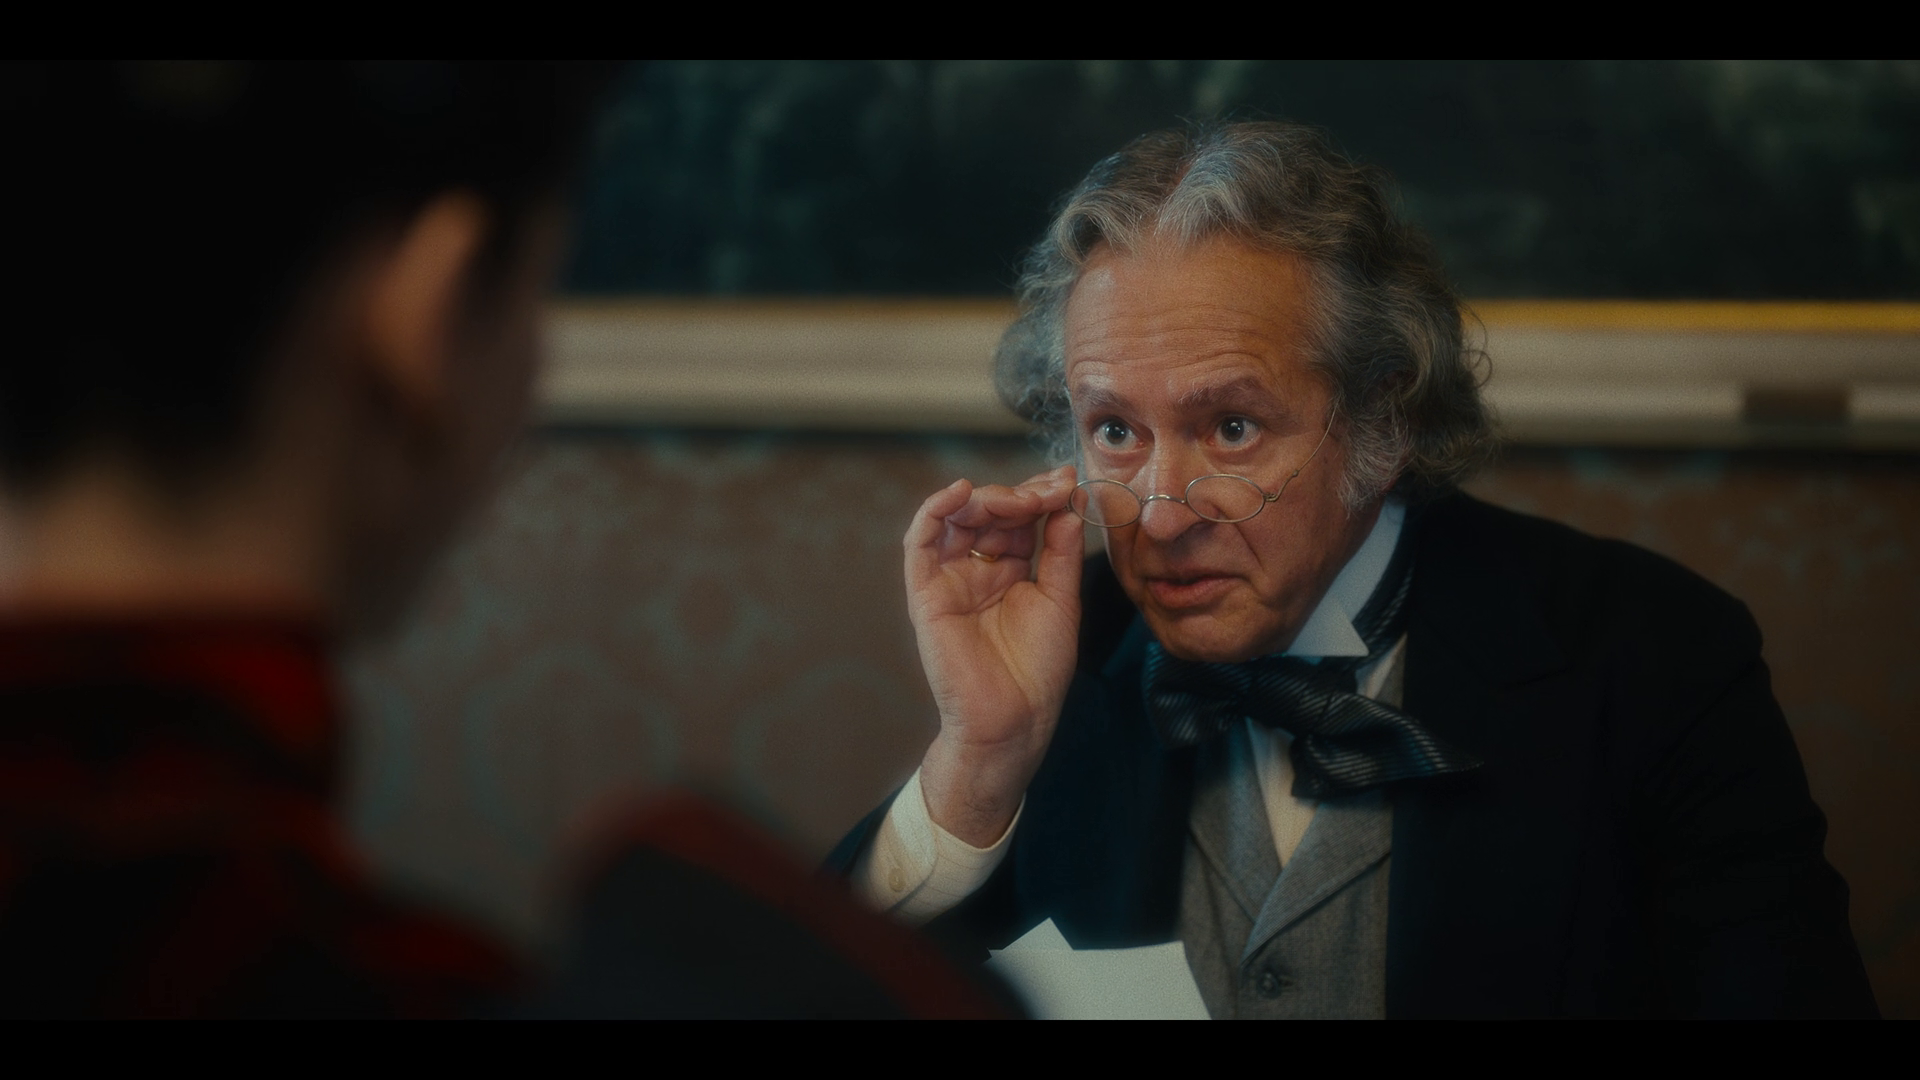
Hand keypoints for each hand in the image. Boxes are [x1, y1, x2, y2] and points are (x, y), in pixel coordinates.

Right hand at [904, 464, 1082, 845]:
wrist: (1013, 721)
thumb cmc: (1037, 671)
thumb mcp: (1060, 599)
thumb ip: (1061, 551)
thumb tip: (1070, 503)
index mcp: (1008, 571)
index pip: (1018, 519)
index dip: (1041, 495)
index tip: (1067, 481)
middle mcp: (976, 570)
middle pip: (989, 512)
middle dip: (1021, 494)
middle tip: (1051, 491)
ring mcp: (949, 579)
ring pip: (957, 518)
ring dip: (989, 498)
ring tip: (1022, 499)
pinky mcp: (925, 593)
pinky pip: (919, 542)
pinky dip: (935, 510)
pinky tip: (962, 492)